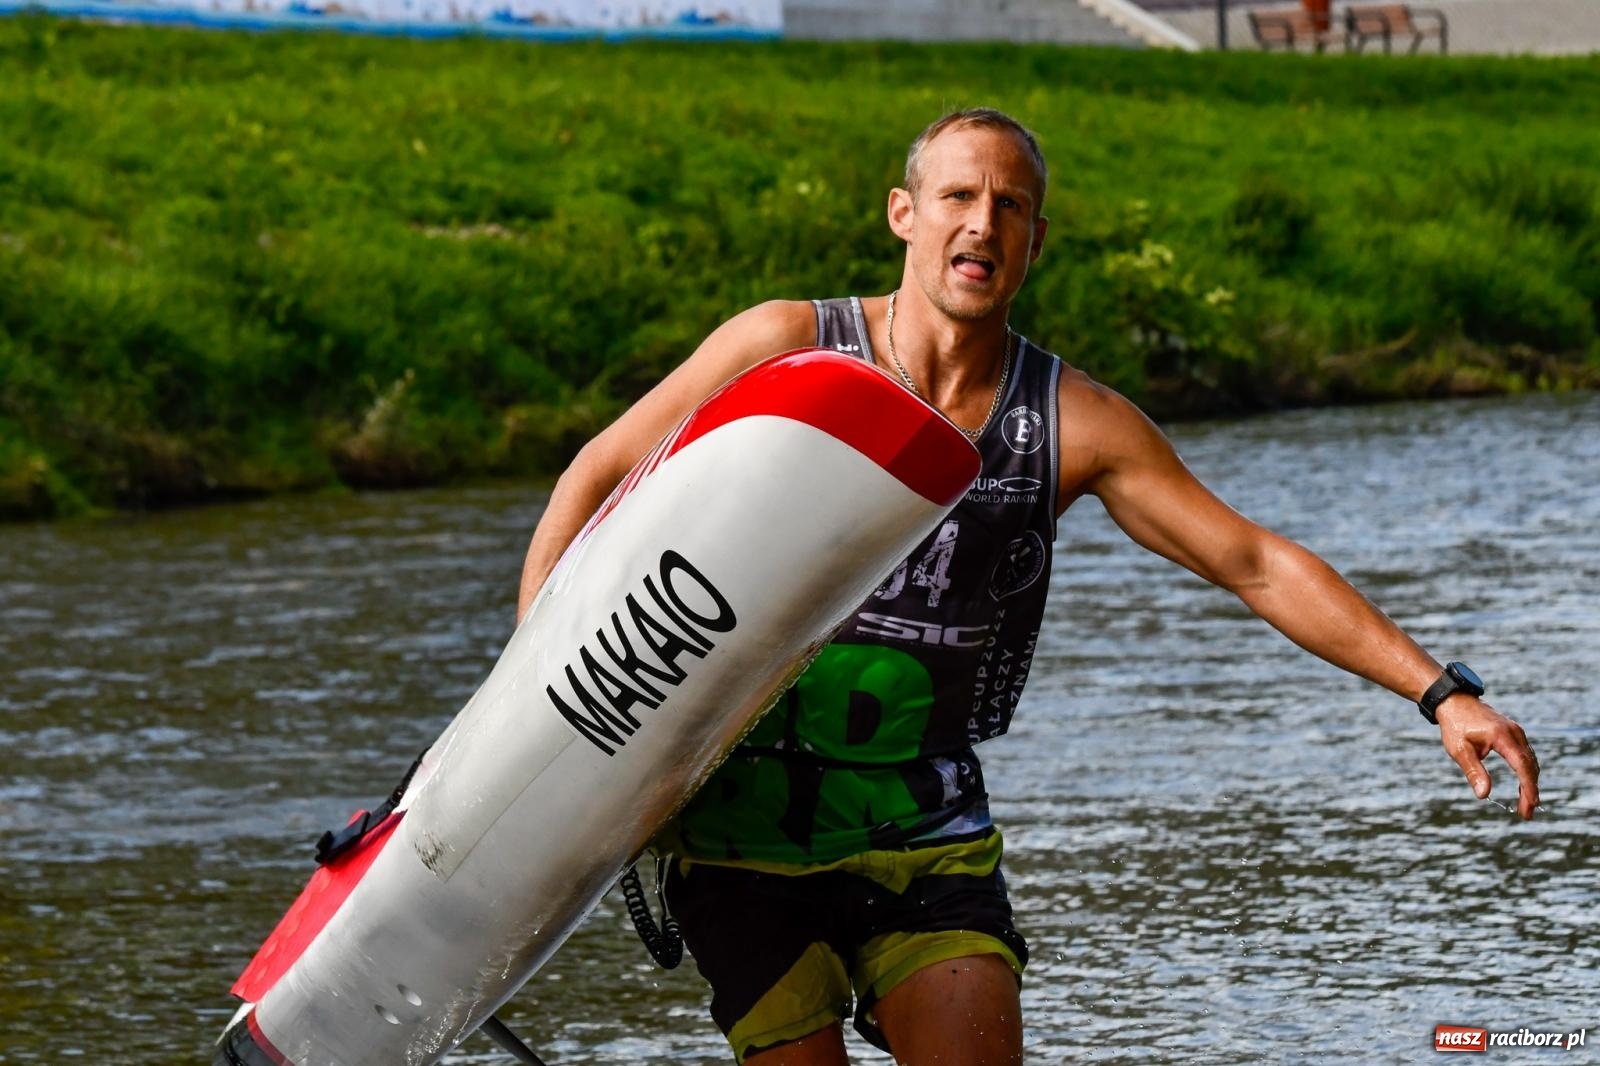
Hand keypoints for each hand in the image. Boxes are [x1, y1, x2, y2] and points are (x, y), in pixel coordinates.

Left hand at [1435, 695, 1539, 819]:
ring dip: (1530, 783)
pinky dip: (1527, 772)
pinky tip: (1523, 786)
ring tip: (1526, 805)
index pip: (1522, 765)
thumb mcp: (1459, 750)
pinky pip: (1525, 755)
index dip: (1528, 787)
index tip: (1530, 805)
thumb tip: (1483, 795)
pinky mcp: (1514, 733)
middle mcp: (1514, 733)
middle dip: (1530, 791)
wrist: (1454, 701)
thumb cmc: (1455, 725)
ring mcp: (1516, 732)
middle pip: (1530, 766)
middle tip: (1527, 814)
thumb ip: (1473, 771)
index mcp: (1502, 736)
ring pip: (1530, 761)